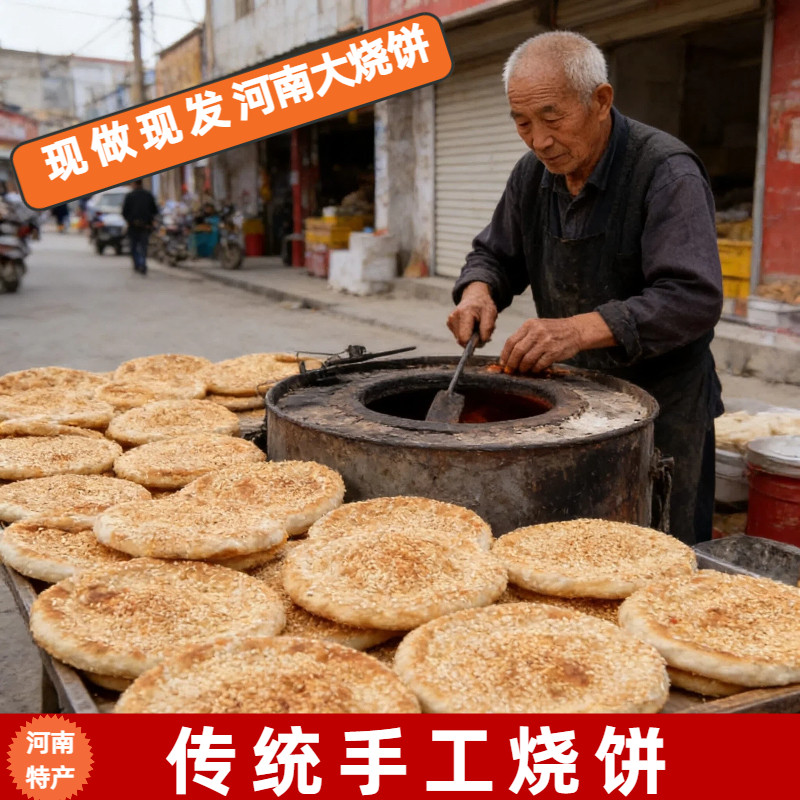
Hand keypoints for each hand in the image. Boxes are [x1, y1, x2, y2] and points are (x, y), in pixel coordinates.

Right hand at [447, 282, 497, 346]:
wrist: (474, 296)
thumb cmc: (483, 305)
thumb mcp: (491, 314)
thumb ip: (487, 328)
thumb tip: (481, 342)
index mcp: (464, 313)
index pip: (464, 338)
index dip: (474, 342)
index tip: (482, 338)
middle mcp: (453, 317)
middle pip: (462, 341)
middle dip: (474, 339)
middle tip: (482, 330)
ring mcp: (450, 321)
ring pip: (461, 340)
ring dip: (471, 337)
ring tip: (477, 326)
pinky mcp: (449, 324)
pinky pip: (459, 337)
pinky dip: (467, 334)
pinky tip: (471, 326)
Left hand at [500, 312, 616, 372]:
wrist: (576, 330)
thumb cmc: (555, 331)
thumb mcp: (538, 327)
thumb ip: (524, 337)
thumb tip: (509, 355)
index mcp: (530, 325)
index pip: (511, 341)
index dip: (505, 354)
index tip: (503, 363)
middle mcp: (537, 332)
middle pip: (517, 351)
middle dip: (512, 364)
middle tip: (511, 370)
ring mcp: (546, 342)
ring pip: (527, 360)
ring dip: (523, 368)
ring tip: (523, 370)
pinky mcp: (554, 352)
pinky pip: (539, 364)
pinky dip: (535, 369)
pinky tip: (535, 369)